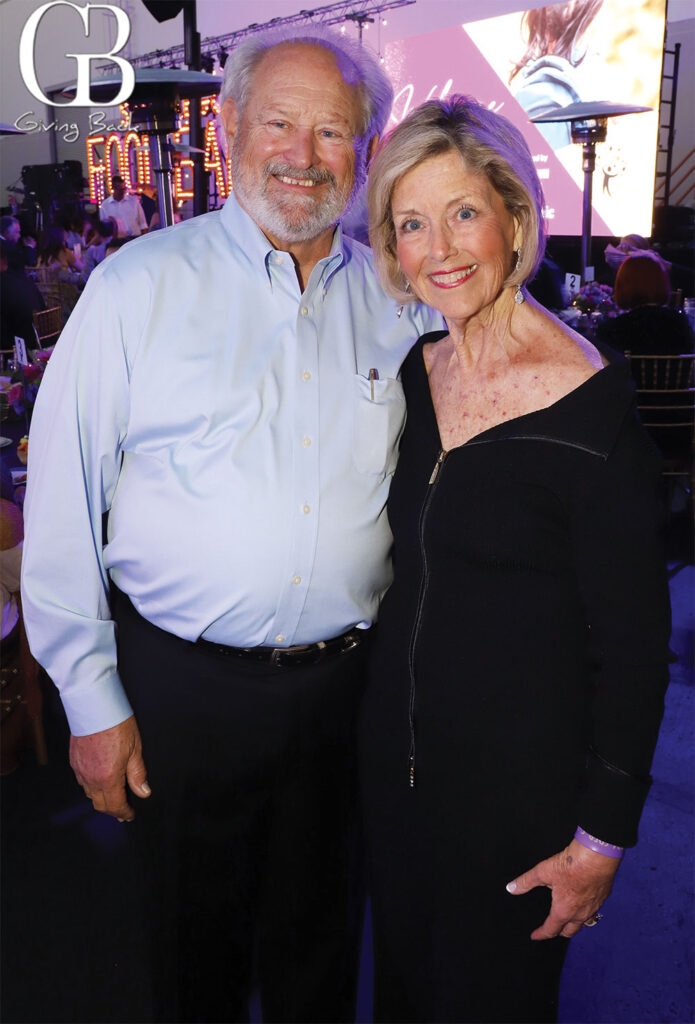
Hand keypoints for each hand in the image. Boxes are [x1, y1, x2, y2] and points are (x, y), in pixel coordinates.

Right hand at [69, 715, 150, 820]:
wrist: (95, 706)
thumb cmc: (116, 724)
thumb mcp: (135, 749)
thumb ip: (138, 774)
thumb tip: (144, 792)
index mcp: (108, 778)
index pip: (115, 805)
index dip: (124, 813)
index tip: (130, 815)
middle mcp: (91, 777)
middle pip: (99, 804)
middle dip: (112, 810)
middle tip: (122, 811)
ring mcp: (80, 770)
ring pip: (89, 793)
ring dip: (100, 798)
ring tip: (112, 796)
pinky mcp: (74, 761)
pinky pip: (82, 781)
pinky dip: (91, 785)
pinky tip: (99, 780)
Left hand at [506, 838, 620, 939]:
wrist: (597, 857)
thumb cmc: (572, 864)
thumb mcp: (543, 872)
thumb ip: (526, 881)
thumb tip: (511, 888)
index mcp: (564, 911)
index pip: (551, 929)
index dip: (541, 934)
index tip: (535, 936)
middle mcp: (580, 914)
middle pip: (569, 931)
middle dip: (559, 932)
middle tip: (551, 929)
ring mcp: (593, 907)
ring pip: (583, 923)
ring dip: (574, 924)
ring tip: (567, 920)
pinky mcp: (603, 897)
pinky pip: (593, 911)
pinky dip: (586, 912)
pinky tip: (582, 903)